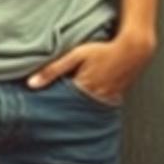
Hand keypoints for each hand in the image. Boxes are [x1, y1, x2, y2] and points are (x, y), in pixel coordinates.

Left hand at [26, 29, 156, 103]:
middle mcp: (94, 100)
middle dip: (62, 111)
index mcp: (82, 89)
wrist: (133, 50)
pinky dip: (90, 108)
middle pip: (72, 111)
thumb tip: (31, 83)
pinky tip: (85, 104)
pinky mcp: (113, 101)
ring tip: (66, 110)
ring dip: (76, 110)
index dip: (50, 105)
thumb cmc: (103, 49)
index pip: (60, 105)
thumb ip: (53, 69)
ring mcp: (105, 102)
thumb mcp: (76, 55)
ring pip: (85, 112)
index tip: (39, 109)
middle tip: (50, 114)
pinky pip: (97, 109)